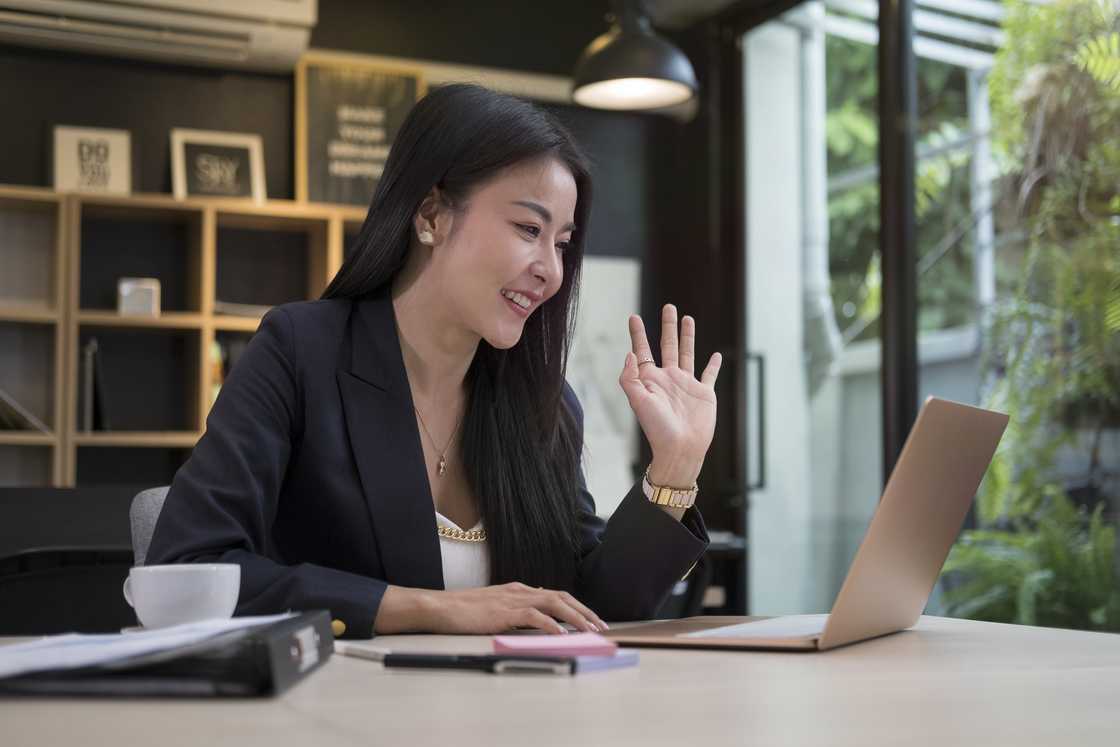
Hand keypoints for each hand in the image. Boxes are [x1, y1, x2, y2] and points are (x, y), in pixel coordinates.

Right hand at [429, 582, 608, 634]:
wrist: (440, 607)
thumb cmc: (463, 611)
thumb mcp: (494, 607)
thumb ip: (515, 609)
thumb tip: (537, 614)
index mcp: (518, 590)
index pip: (556, 595)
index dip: (576, 607)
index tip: (591, 620)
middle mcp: (520, 591)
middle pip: (562, 597)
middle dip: (585, 612)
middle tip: (602, 627)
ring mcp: (513, 599)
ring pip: (554, 603)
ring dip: (576, 618)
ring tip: (591, 631)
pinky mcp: (504, 612)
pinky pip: (535, 617)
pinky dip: (552, 625)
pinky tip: (563, 636)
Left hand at [621, 304, 720, 483]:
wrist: (680, 449)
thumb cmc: (657, 428)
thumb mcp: (638, 401)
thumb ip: (630, 377)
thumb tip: (630, 353)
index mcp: (651, 379)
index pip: (643, 350)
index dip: (637, 334)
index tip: (633, 317)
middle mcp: (668, 378)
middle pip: (668, 345)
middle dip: (667, 326)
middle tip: (668, 306)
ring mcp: (687, 384)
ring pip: (688, 353)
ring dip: (687, 336)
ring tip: (688, 318)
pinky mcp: (704, 393)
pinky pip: (709, 375)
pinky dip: (713, 365)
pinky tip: (716, 355)